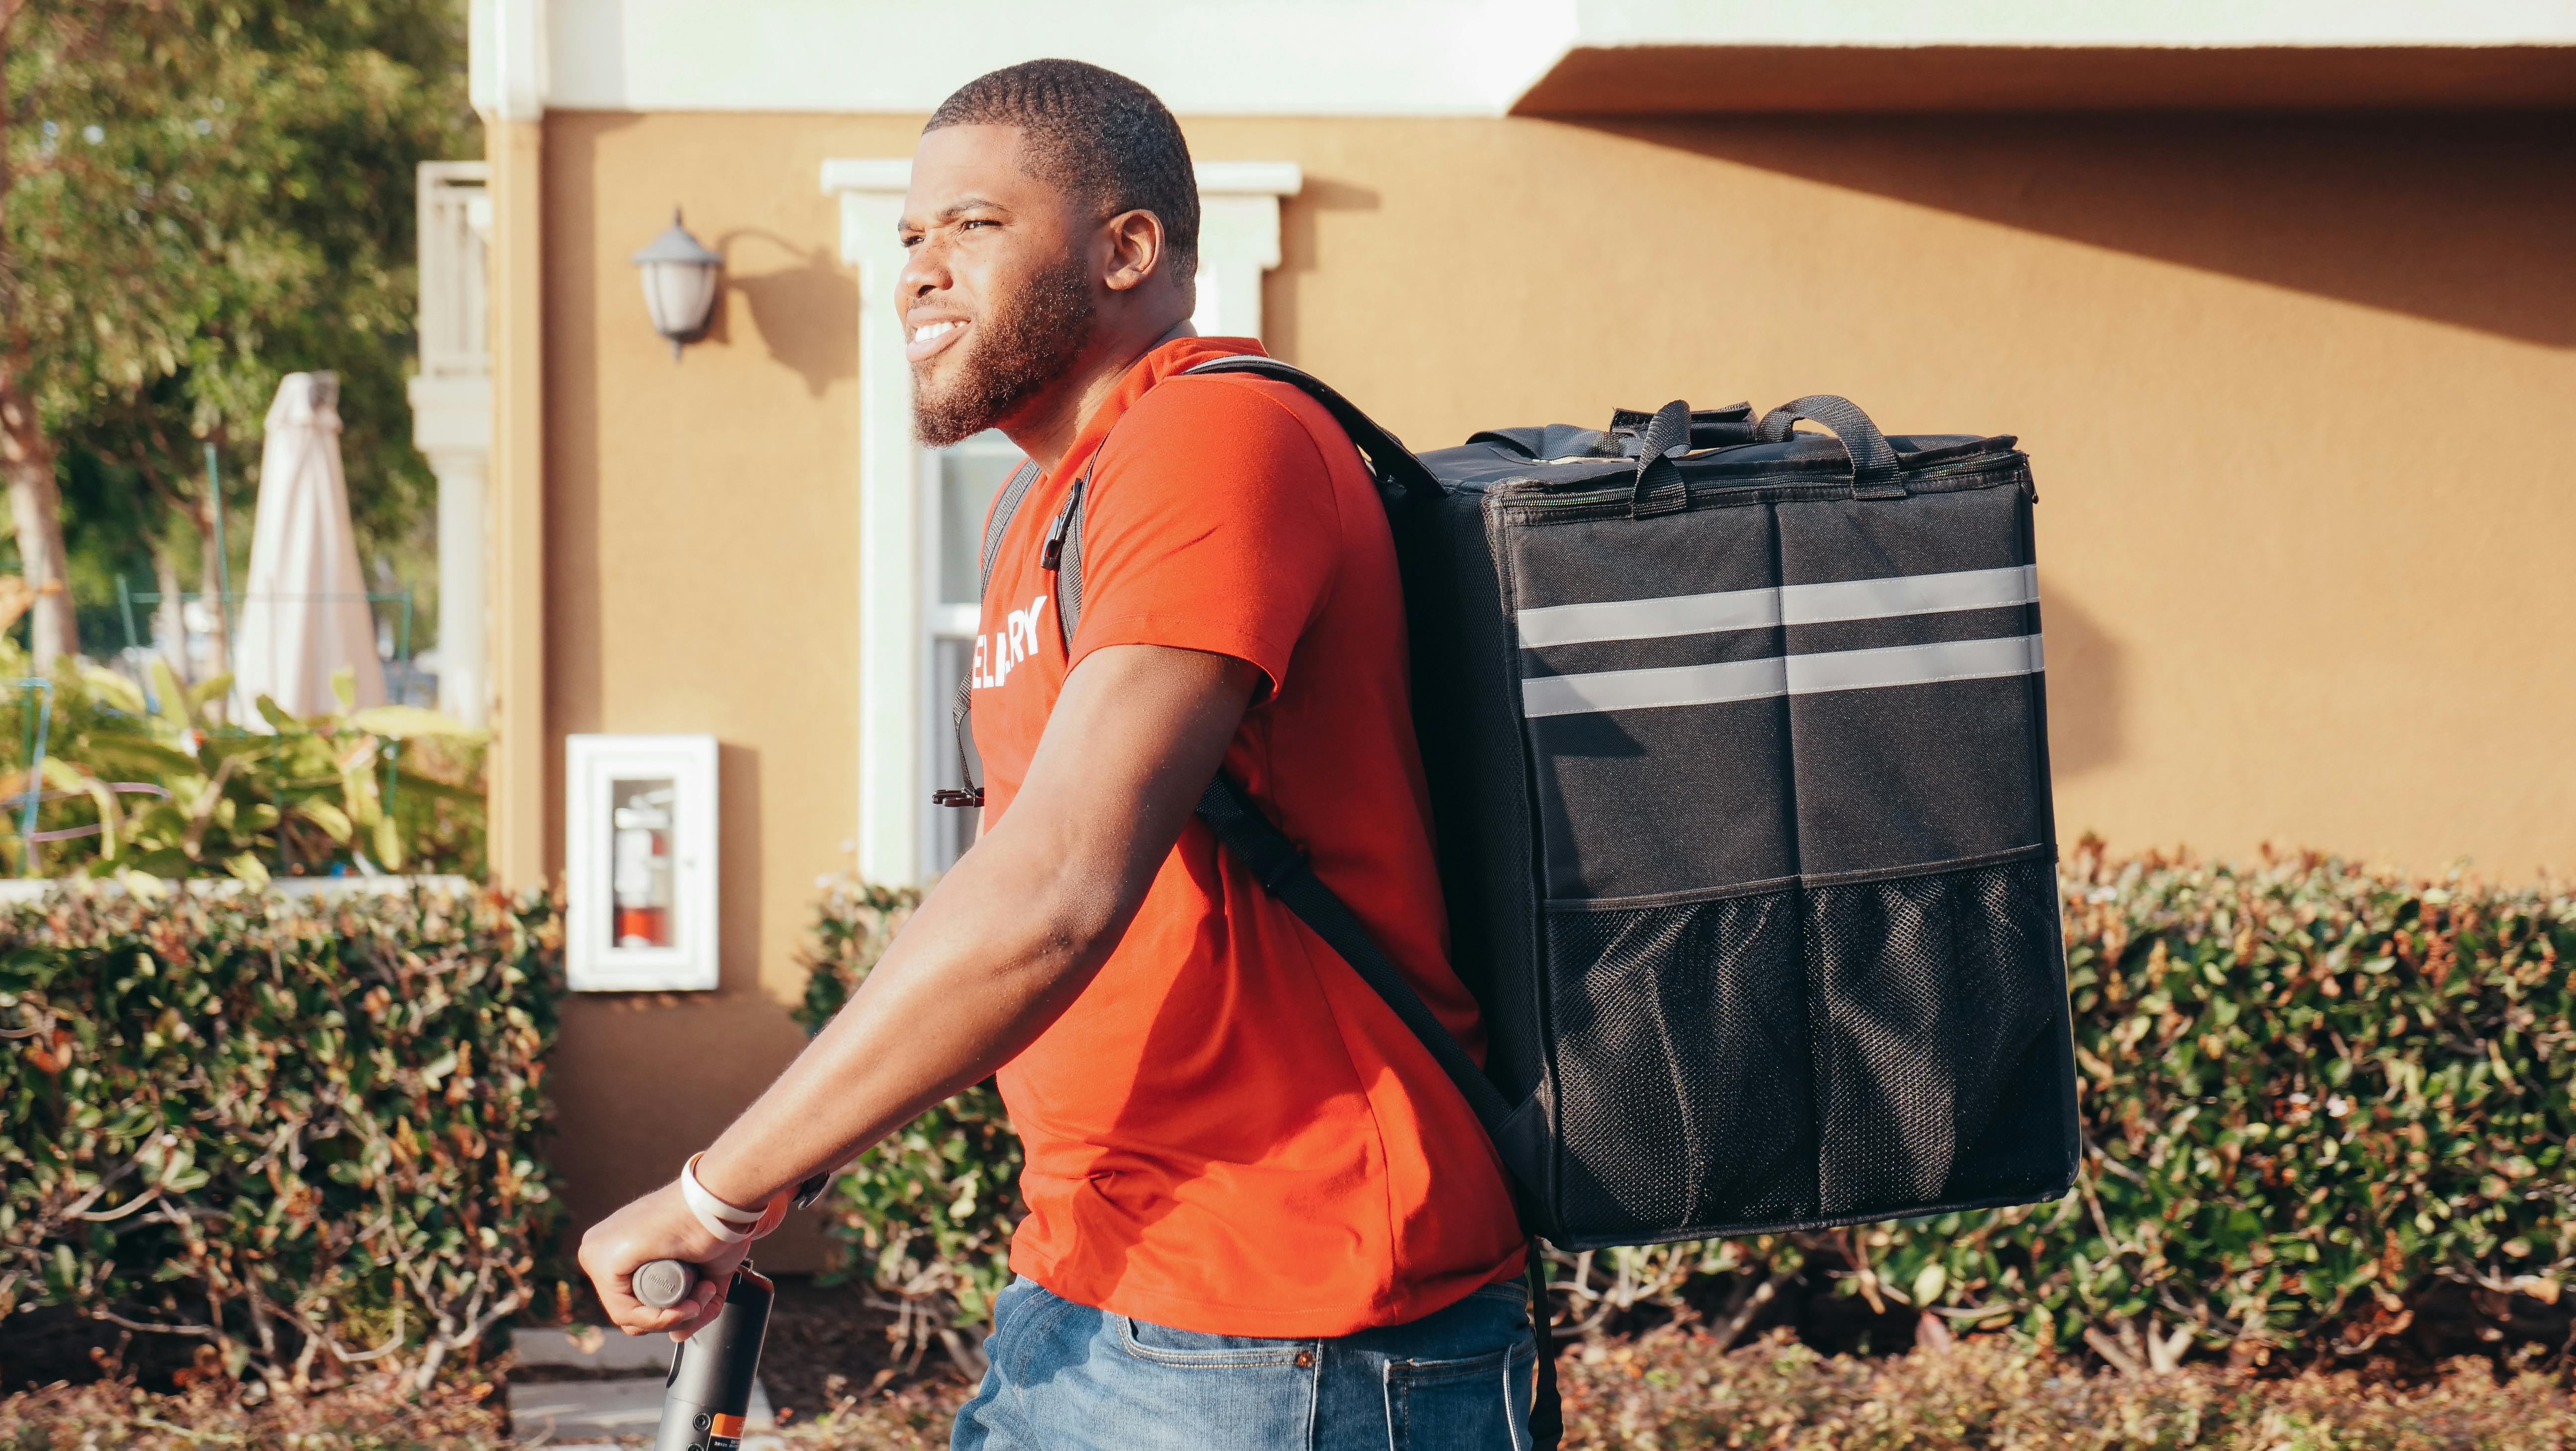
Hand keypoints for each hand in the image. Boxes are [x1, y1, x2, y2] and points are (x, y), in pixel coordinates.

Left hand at [577, 1181, 748, 1340]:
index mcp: (617, 1247)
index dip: (670, 1311)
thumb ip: (693, 1303)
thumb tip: (677, 1335)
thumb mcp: (705, 1272)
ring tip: (703, 1291)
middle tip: (705, 1292)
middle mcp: (599, 1249)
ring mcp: (597, 1253)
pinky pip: (625, 1312)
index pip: (630, 1301)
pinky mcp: (603, 1259)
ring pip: (628, 1317)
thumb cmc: (716, 1226)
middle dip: (673, 1314)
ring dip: (672, 1317)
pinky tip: (685, 1305)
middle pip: (628, 1312)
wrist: (722, 1201)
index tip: (705, 1293)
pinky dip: (657, 1319)